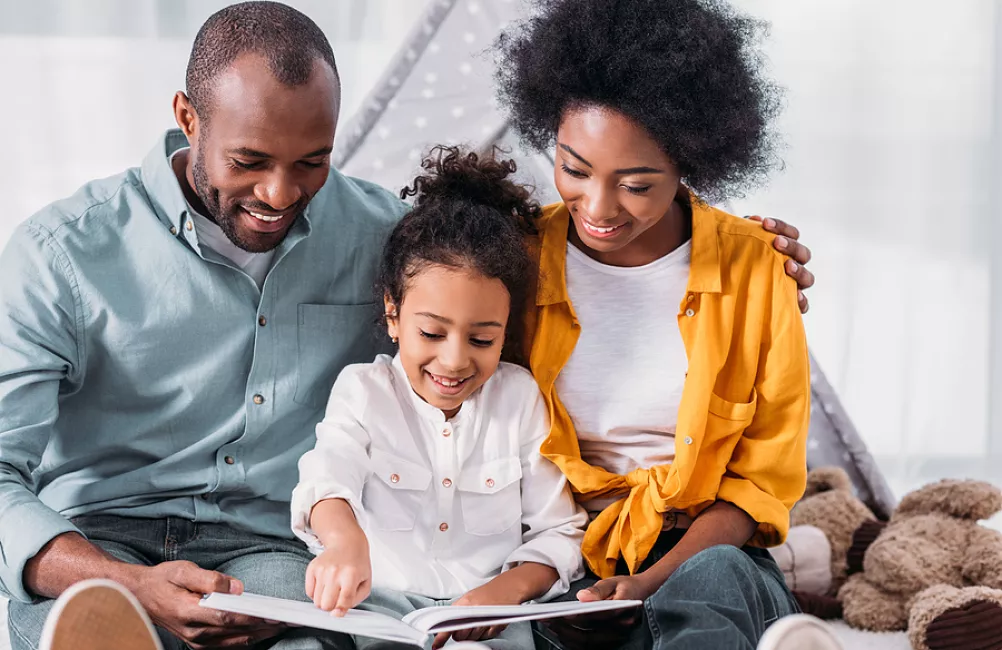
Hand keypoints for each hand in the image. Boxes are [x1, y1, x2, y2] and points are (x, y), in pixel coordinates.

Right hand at [123, 560, 286, 648]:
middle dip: (263, 628)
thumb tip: (237, 587)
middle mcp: (193, 632)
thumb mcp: (183, 570)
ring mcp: (195, 641)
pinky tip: (260, 631)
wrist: (139, 596)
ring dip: (258, 635)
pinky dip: (245, 639)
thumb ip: (210, 578)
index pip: (226, 617)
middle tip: (287, 621)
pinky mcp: (198, 643)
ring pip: (233, 642)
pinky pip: (226, 645)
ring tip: (279, 626)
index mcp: (188, 612)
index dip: (252, 617)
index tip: (274, 614)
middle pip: (234, 632)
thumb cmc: (162, 580)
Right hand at [305, 534, 370, 616]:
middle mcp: (334, 572)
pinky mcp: (312, 568)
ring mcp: (322, 569)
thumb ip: (355, 601)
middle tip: (338, 597)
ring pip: (317, 601)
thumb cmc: (358, 565)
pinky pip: (309, 592)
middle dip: (332, 606)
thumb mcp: (365, 583)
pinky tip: (325, 584)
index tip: (339, 612)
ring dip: (324, 600)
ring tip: (333, 589)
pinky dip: (316, 593)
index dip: (341, 611)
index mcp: (351, 576)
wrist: (347, 544)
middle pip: (326, 605)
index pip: (343, 601)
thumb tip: (337, 613)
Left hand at [431, 579, 521, 649]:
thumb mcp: (469, 597)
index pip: (449, 623)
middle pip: (460, 636)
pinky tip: (487, 624)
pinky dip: (485, 633)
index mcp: (466, 603)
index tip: (436, 645)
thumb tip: (446, 625)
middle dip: (461, 634)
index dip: (441, 637)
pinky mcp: (498, 626)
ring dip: (473, 634)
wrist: (508, 587)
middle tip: (466, 625)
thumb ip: (457, 611)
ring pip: (473, 638)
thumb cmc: (487, 593)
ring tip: (479, 621)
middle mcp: (476, 611)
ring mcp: (487, 619)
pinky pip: (486, 637)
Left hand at [539, 576, 646, 649]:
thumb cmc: (625, 586)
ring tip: (549, 624)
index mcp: (622, 611)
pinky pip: (589, 644)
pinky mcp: (610, 640)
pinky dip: (573, 640)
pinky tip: (560, 631)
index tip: (559, 613)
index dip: (576, 617)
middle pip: (589, 635)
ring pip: (587, 643)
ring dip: (566, 636)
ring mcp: (616, 637)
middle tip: (547, 619)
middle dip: (565, 629)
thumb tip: (581, 597)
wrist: (642, 594)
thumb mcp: (613, 581)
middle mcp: (620, 629)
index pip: (596, 618)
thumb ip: (598, 590)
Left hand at [748, 216, 814, 312]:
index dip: (781, 227)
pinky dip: (801, 300)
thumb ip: (749, 233)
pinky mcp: (793, 304)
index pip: (792, 234)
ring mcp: (796, 285)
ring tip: (787, 266)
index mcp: (786, 250)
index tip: (765, 223)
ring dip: (799, 270)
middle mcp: (795, 265)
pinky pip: (803, 304)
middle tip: (777, 242)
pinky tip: (795, 296)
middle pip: (803, 253)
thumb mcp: (743, 248)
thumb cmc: (744, 266)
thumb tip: (753, 218)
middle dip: (791, 246)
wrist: (738, 295)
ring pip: (808, 277)